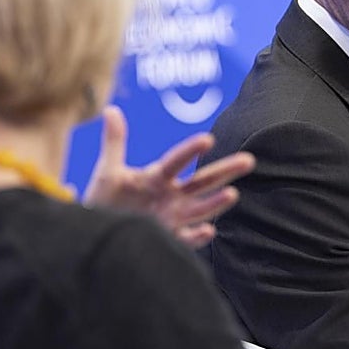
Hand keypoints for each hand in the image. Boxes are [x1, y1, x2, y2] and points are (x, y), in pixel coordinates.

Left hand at [82, 106, 255, 248]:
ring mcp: (172, 218)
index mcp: (158, 177)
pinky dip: (197, 236)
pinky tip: (208, 230)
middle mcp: (171, 196)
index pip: (176, 161)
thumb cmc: (104, 201)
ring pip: (200, 209)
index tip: (207, 139)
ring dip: (215, 203)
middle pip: (203, 182)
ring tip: (233, 194)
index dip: (190, 151)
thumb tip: (111, 109)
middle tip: (249, 160)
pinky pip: (186, 239)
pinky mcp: (167, 239)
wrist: (99, 233)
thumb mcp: (109, 171)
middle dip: (226, 171)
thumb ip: (114, 142)